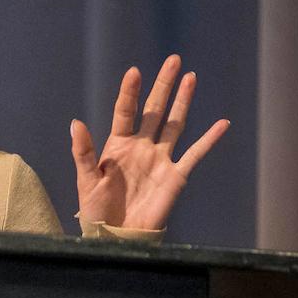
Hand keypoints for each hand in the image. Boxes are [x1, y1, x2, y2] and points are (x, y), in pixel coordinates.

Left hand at [70, 55, 229, 229]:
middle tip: (173, 60)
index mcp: (118, 145)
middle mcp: (141, 147)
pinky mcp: (175, 176)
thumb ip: (83, 152)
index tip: (135, 72)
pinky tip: (222, 123)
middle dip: (163, 85)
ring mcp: (160, 160)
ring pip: (175, 124)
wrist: (116, 236)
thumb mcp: (86, 180)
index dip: (130, 92)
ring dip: (183, 101)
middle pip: (155, 110)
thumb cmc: (97, 210)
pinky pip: (195, 154)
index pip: (126, 111)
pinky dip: (209, 139)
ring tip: (190, 77)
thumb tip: (76, 123)